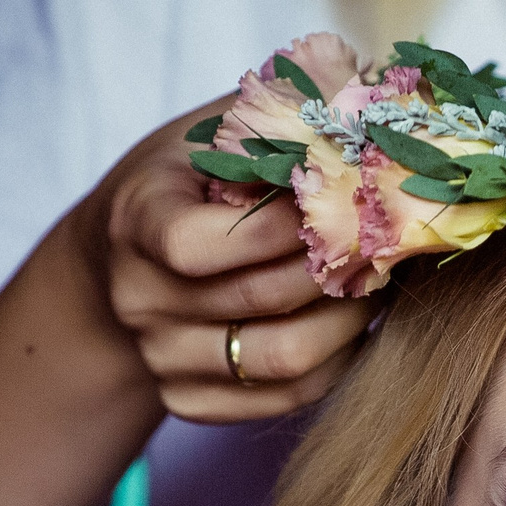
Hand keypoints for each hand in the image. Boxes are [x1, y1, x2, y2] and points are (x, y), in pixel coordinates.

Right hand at [84, 99, 372, 423]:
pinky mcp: (188, 400)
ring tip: (375, 280)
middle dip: (336, 265)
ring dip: (349, 319)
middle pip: (261, 299)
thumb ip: (276, 120)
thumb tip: (372, 104)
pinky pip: (287, 397)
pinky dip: (337, 361)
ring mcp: (161, 358)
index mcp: (136, 222)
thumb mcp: (212, 133)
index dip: (278, 227)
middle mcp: (139, 300)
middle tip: (383, 239)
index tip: (334, 197)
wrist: (122, 262)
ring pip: (284, 358)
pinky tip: (352, 321)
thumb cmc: (186, 182)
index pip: (199, 245)